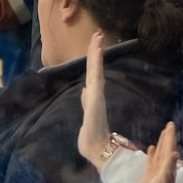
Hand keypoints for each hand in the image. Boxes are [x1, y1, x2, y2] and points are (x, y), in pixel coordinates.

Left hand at [74, 35, 113, 168]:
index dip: (93, 58)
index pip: (92, 73)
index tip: (95, 44)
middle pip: (94, 68)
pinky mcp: (96, 98)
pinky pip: (96, 77)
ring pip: (95, 69)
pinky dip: (96, 64)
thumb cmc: (92, 136)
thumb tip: (85, 90)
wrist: (97, 149)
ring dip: (95, 53)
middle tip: (97, 34)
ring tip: (97, 37)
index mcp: (92, 96)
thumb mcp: (87, 114)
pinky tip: (97, 53)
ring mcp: (96, 95)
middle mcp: (95, 93)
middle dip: (95, 50)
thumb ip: (87, 101)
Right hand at [129, 121, 181, 182]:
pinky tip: (150, 148)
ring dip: (161, 144)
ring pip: (159, 154)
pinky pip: (151, 162)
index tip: (170, 125)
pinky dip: (151, 155)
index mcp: (168, 169)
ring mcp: (156, 173)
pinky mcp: (148, 177)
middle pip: (166, 149)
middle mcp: (164, 169)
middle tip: (169, 125)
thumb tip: (175, 152)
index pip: (170, 149)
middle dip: (167, 137)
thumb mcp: (162, 182)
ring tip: (162, 133)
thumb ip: (168, 168)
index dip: (170, 137)